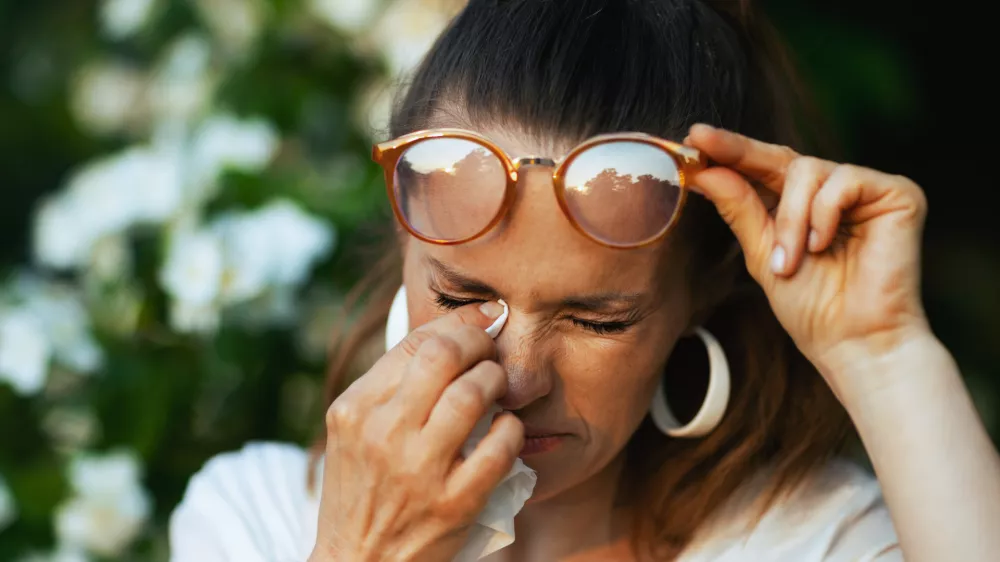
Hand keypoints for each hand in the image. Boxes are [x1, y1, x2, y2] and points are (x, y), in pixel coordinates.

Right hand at [309, 301, 522, 561]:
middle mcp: (383, 434)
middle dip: (479, 344)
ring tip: (499, 387)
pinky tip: (505, 431)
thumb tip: (453, 330)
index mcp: (355, 408)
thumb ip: (392, 383)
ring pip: (475, 394)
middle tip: (490, 352)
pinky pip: (500, 446)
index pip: (416, 342)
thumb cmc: (362, 488)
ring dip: (497, 381)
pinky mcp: (454, 503)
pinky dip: (511, 430)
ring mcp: (419, 470)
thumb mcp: (356, 430)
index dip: (459, 323)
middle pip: (445, 356)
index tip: (483, 320)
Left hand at [684, 124, 930, 398]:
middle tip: (701, 146)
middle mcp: (833, 191)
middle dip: (739, 155)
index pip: (763, 167)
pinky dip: (823, 215)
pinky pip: (843, 181)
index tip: (692, 136)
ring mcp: (866, 189)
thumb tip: (706, 171)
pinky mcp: (897, 193)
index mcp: (801, 205)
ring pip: (808, 169)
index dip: (729, 150)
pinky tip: (824, 246)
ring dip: (790, 219)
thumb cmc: (811, 307)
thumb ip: (740, 209)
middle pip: (781, 157)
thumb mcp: (762, 253)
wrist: (853, 342)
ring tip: (789, 261)